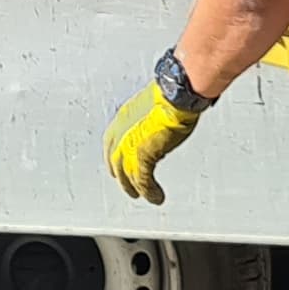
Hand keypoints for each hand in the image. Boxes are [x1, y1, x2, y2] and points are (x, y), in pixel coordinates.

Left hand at [104, 73, 203, 204]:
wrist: (176, 93)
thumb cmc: (171, 92)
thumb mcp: (153, 105)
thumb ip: (150, 117)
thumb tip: (158, 120)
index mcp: (124, 116)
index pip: (112, 142)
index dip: (115, 156)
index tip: (118, 165)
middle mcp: (122, 131)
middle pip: (116, 161)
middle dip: (122, 175)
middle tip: (129, 186)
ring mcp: (130, 144)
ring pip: (128, 174)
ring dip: (136, 188)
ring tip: (143, 196)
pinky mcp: (142, 156)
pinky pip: (143, 181)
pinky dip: (149, 192)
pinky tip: (156, 197)